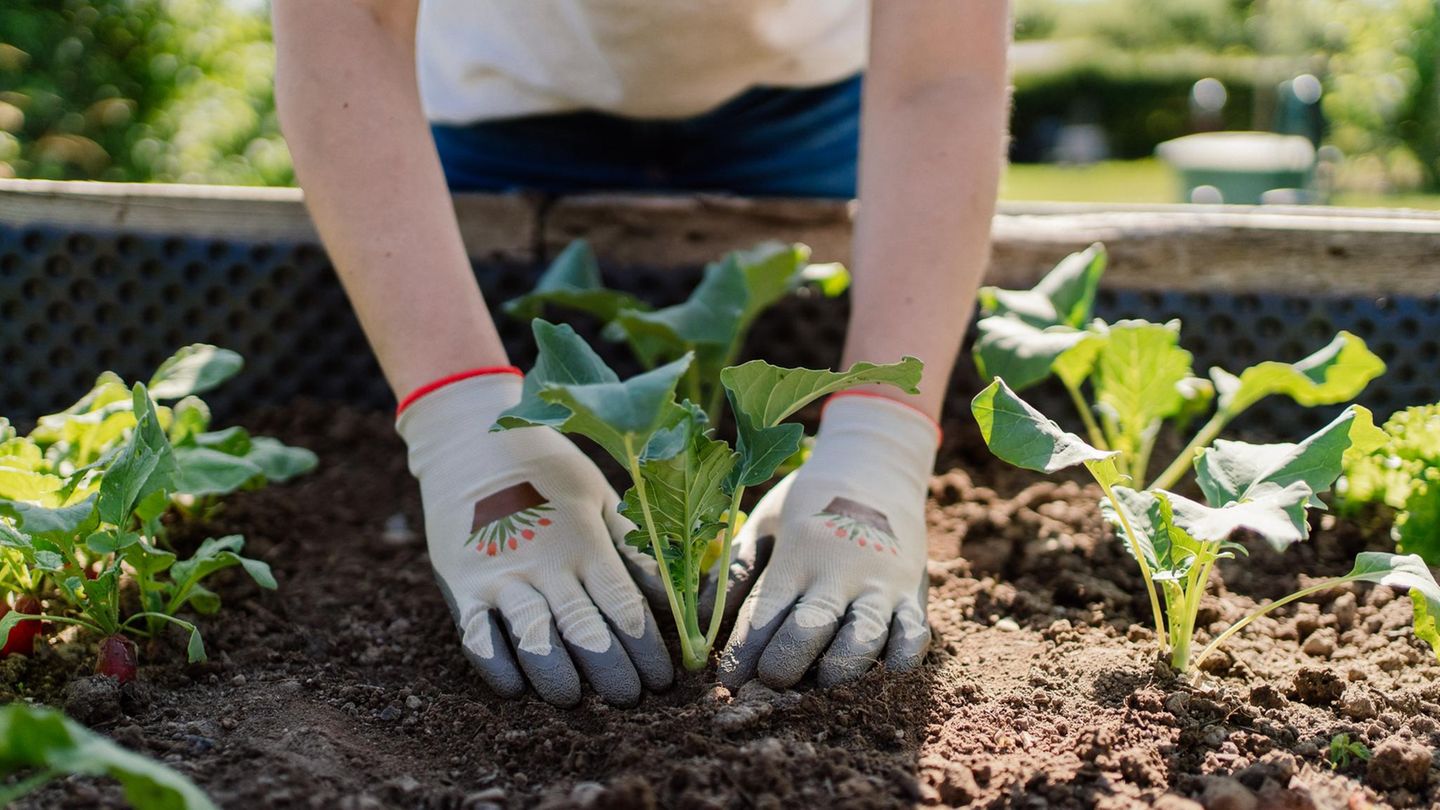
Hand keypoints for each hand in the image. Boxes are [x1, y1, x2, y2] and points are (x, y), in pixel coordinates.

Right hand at [397, 370, 672, 706]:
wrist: (469, 436)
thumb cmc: (546, 467)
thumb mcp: (599, 495)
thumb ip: (633, 545)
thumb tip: (673, 593)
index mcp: (585, 541)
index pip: (624, 606)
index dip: (646, 649)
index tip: (664, 677)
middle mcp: (545, 563)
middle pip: (585, 631)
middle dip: (612, 673)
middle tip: (631, 699)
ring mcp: (499, 575)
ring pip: (534, 639)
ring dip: (558, 676)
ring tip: (574, 701)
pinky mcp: (459, 583)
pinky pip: (477, 636)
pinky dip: (496, 665)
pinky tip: (515, 688)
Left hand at [716, 394, 937, 688]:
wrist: (876, 464)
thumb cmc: (808, 501)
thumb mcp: (764, 523)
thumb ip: (734, 570)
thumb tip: (701, 620)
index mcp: (796, 554)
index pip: (764, 614)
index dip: (744, 654)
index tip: (727, 682)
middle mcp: (839, 570)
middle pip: (810, 629)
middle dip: (786, 666)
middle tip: (772, 681)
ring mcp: (880, 583)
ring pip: (864, 638)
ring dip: (840, 670)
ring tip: (822, 683)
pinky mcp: (912, 592)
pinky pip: (915, 634)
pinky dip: (901, 659)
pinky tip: (883, 672)